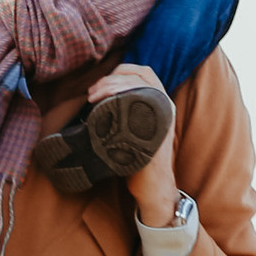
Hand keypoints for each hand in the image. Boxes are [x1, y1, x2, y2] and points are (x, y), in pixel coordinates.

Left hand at [88, 64, 178, 225]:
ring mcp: (163, 115)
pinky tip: (105, 106)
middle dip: (111, 78)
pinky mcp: (158, 127)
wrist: (151, 184)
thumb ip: (122, 110)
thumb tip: (95, 96)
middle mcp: (164, 104)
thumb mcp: (130, 127)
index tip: (97, 84)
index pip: (142, 71)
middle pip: (140, 74)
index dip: (119, 70)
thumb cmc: (135, 157)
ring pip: (141, 85)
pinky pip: (142, 103)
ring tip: (94, 98)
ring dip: (113, 85)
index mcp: (157, 101)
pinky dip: (122, 98)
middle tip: (92, 93)